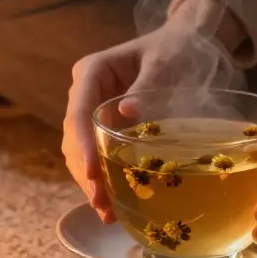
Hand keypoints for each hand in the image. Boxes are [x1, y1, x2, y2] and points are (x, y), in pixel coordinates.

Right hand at [63, 0, 244, 222]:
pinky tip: (114, 204)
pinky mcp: (105, 127)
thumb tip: (128, 112)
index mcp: (92, 72)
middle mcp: (84, 92)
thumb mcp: (164, 61)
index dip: (83, 146)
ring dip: (91, 182)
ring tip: (107, 212)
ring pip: (81, 152)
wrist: (181, 44)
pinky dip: (104, 178)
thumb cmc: (173, 48)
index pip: (79, 113)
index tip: (92, 173)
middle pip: (75, 138)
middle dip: (86, 172)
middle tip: (102, 203)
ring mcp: (92, 111)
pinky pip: (98, 155)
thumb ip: (147, 85)